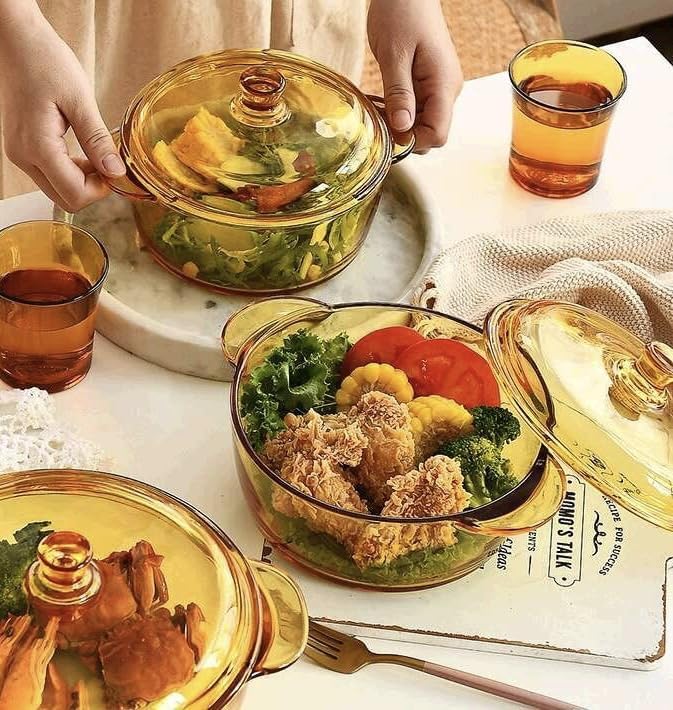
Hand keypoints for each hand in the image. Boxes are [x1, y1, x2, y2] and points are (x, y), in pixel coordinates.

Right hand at [0, 2, 124, 210]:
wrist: (16, 39)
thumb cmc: (45, 61)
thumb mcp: (80, 100)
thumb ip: (97, 140)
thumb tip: (116, 172)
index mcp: (37, 147)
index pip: (74, 195)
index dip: (100, 189)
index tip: (115, 168)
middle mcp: (23, 157)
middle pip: (64, 199)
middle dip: (92, 188)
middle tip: (108, 161)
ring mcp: (20, 154)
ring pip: (58, 189)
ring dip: (83, 179)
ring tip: (97, 151)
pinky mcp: (22, 148)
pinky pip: (51, 174)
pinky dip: (71, 170)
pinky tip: (83, 150)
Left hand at [367, 0, 462, 151]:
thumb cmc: (402, 13)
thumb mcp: (394, 54)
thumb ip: (399, 94)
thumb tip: (403, 129)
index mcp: (444, 85)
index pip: (438, 134)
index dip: (413, 142)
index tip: (388, 134)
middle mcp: (446, 91)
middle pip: (430, 133)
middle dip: (404, 135)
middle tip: (377, 121)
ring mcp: (438, 88)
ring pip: (421, 124)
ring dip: (398, 125)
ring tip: (377, 109)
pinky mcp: (427, 85)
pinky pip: (415, 111)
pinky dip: (398, 113)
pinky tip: (382, 103)